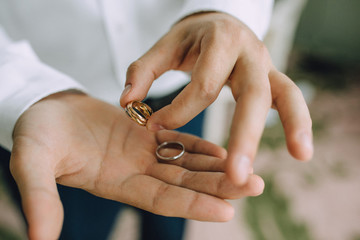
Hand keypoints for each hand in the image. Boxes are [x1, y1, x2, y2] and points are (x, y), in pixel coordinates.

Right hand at [10, 92, 263, 239]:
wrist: (46, 109)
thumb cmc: (36, 134)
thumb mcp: (33, 162)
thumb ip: (40, 197)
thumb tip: (38, 239)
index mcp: (116, 183)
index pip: (161, 199)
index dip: (192, 206)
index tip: (227, 210)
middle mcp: (136, 172)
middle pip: (184, 184)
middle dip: (219, 187)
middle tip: (257, 186)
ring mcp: (142, 154)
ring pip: (186, 164)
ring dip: (217, 167)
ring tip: (249, 169)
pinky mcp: (144, 133)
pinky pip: (177, 141)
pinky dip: (200, 147)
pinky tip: (223, 149)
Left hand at [120, 12, 312, 184]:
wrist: (219, 23)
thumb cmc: (191, 39)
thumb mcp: (165, 47)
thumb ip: (143, 71)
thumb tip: (127, 103)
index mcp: (220, 41)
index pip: (204, 85)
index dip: (180, 110)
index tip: (154, 126)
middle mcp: (249, 52)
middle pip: (252, 94)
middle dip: (244, 135)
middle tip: (234, 174)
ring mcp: (266, 65)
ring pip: (285, 94)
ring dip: (292, 124)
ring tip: (300, 154)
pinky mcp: (273, 78)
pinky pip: (291, 99)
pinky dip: (299, 122)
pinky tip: (302, 151)